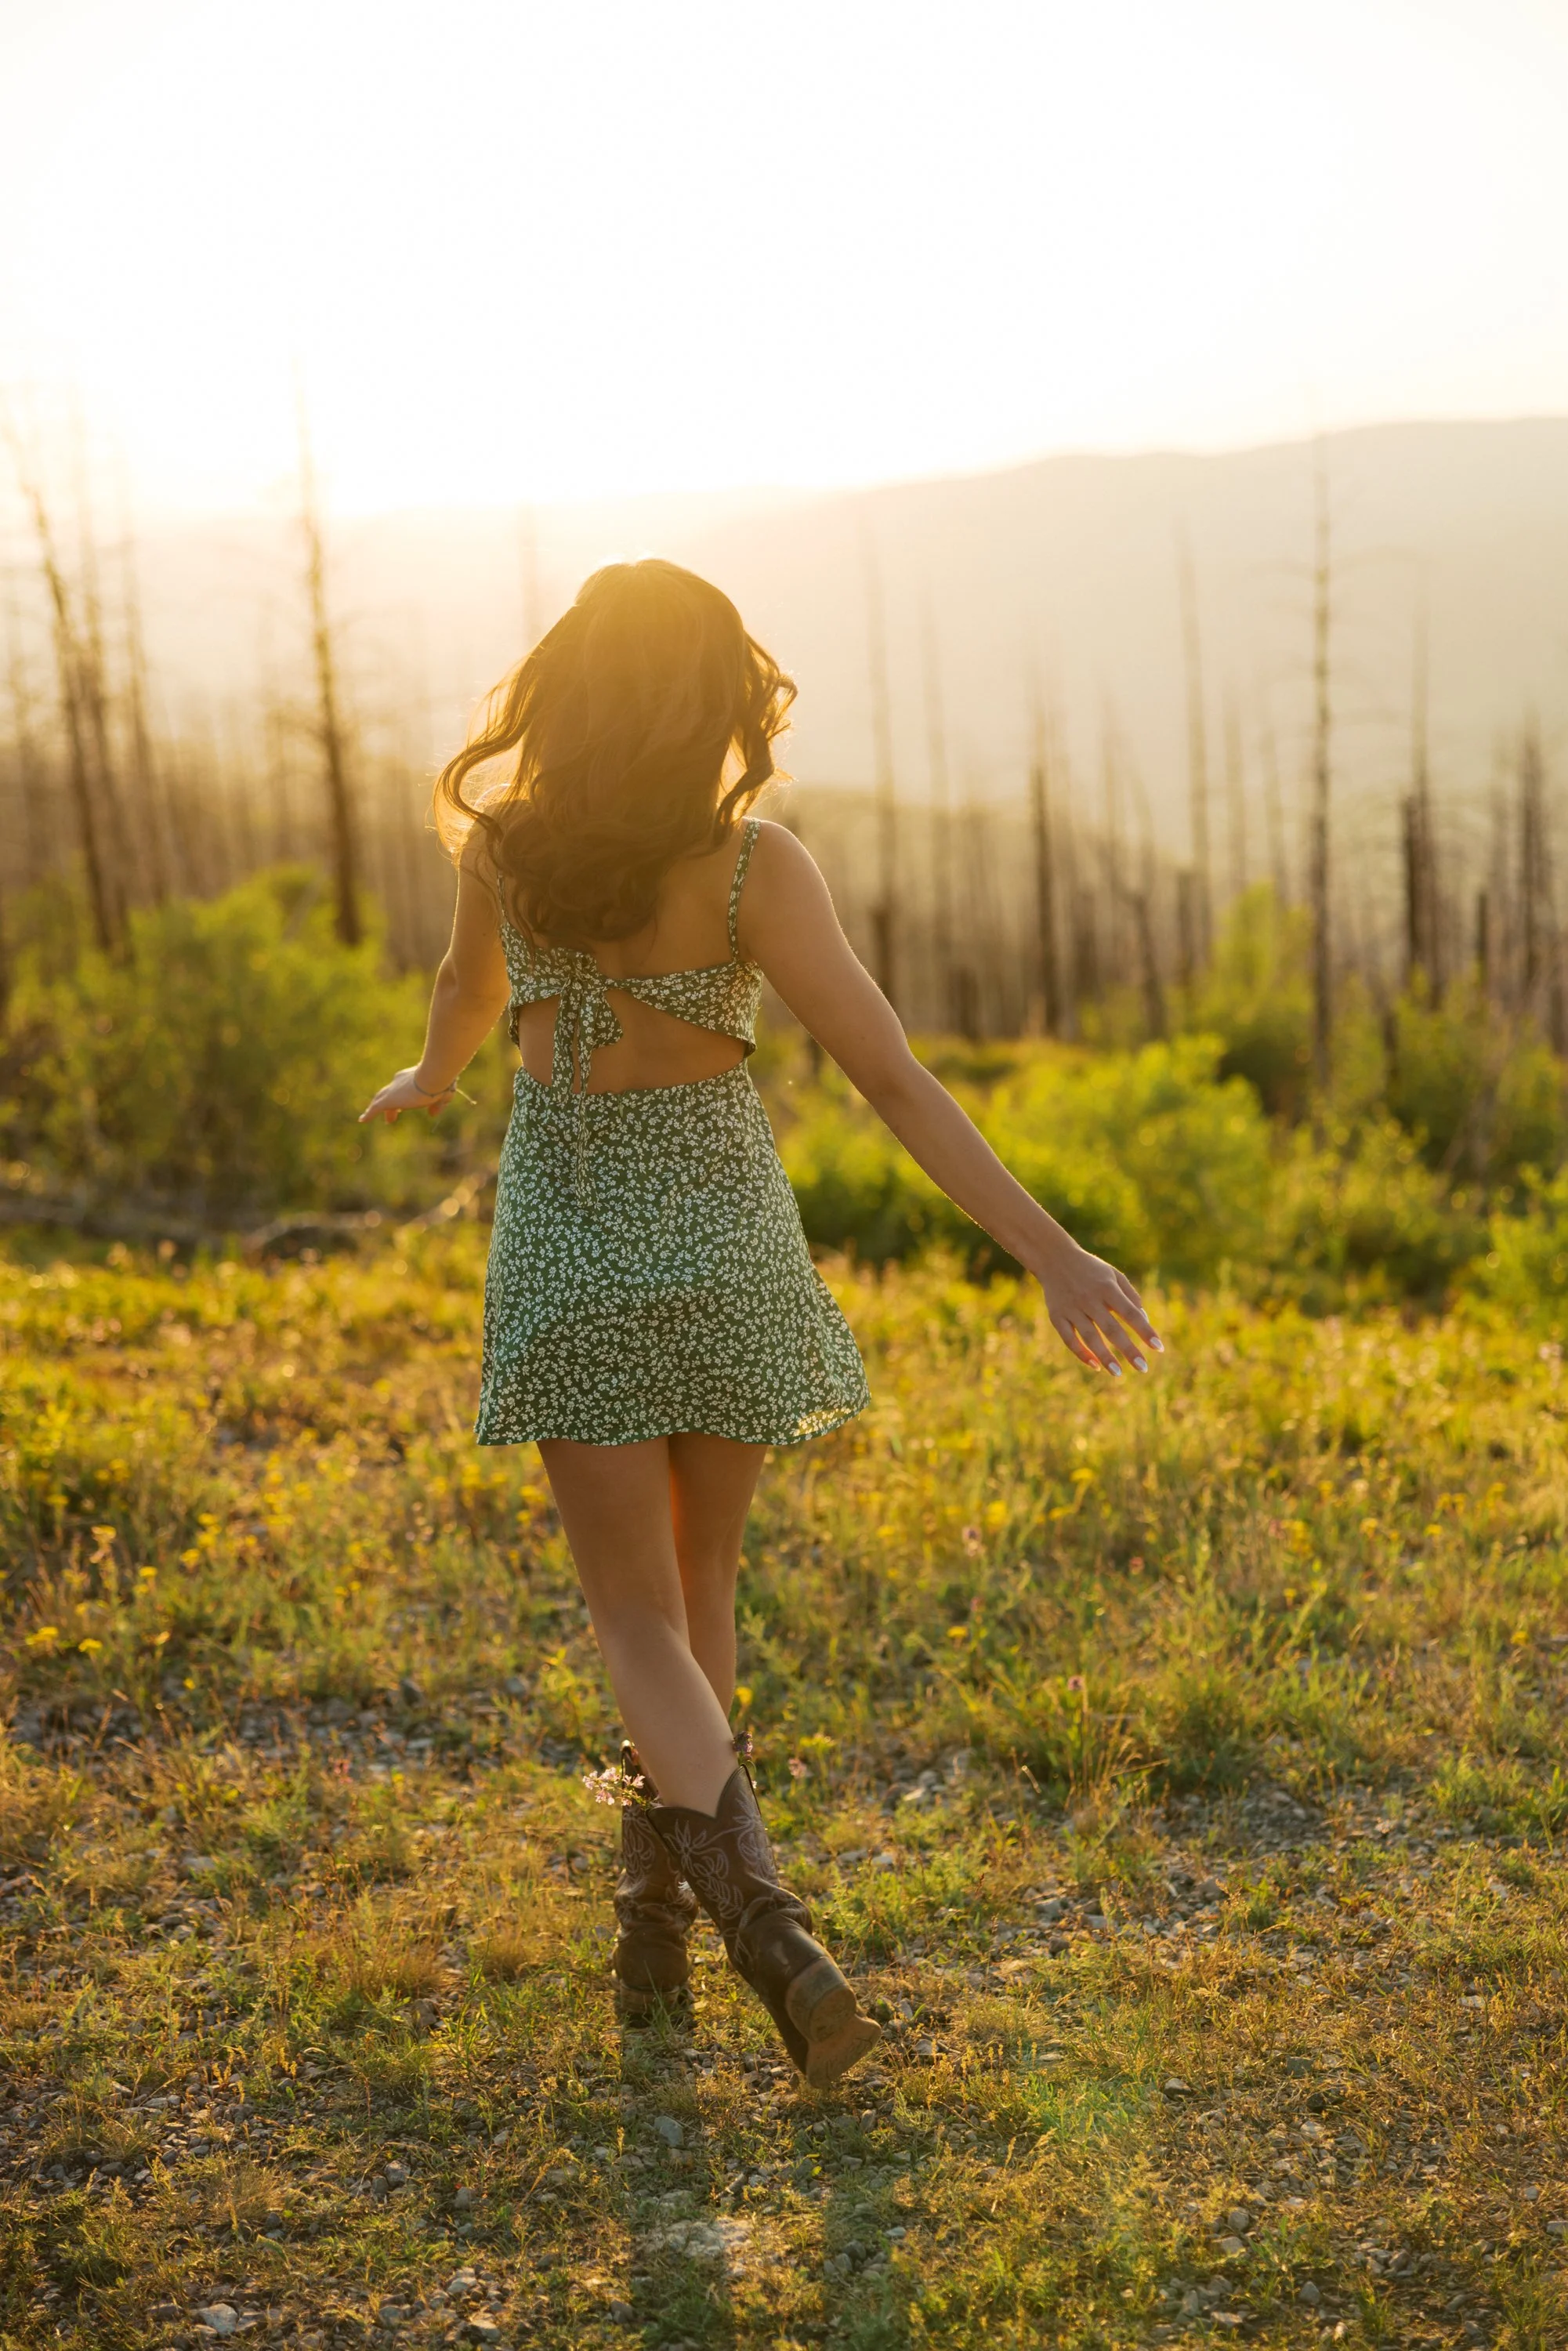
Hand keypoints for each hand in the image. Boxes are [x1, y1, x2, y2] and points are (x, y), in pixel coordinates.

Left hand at [359, 1067, 456, 1124]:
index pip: (403, 1088)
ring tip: (375, 1119)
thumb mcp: (443, 1095)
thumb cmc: (442, 1082)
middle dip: (390, 1105)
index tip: (404, 1107)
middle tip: (392, 1116)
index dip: (404, 1098)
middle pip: (390, 1094)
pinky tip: (362, 1120)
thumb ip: (437, 1104)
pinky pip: (374, 1108)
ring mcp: (392, 1091)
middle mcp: (399, 1081)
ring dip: (377, 1109)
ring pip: (380, 1100)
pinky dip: (368, 1114)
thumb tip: (433, 1114)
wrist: (434, 1076)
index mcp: (411, 1077)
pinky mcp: (388, 1100)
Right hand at [1038, 1244, 1162, 1375]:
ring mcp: (1071, 1308)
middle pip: (1112, 1329)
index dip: (1145, 1331)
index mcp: (1107, 1287)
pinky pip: (1069, 1339)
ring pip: (1090, 1337)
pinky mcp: (1056, 1316)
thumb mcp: (1113, 1275)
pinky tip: (1095, 1366)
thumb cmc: (1091, 1270)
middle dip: (1128, 1350)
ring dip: (1105, 1357)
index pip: (1130, 1313)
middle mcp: (1090, 1299)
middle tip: (1143, 1368)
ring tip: (1119, 1373)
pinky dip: (1081, 1354)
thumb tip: (1144, 1320)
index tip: (1159, 1348)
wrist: (1054, 1258)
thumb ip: (1130, 1296)